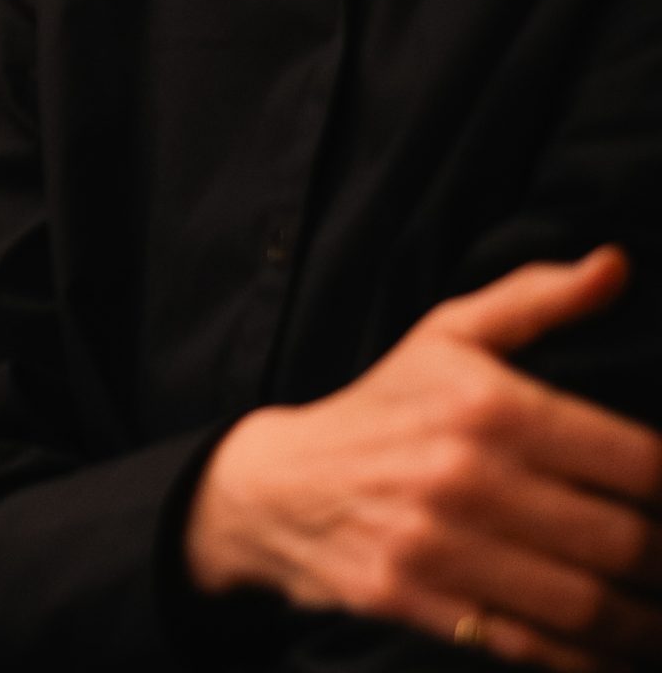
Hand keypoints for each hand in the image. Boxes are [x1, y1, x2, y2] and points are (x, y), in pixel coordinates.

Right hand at [185, 249, 661, 669]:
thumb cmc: (382, 407)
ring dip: (645, 626)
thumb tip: (617, 265)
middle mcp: (465, 472)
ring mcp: (437, 542)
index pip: (638, 462)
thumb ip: (536, 299)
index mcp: (488, 404)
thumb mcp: (447, 336)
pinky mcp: (415, 598)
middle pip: (624, 541)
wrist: (275, 484)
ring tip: (661, 625)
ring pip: (588, 603)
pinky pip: (532, 646)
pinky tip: (614, 654)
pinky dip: (587, 663)